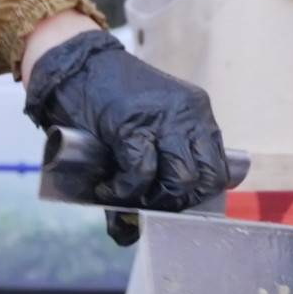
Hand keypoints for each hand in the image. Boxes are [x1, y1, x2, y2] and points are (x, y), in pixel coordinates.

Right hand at [24, 30, 226, 243]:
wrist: (74, 65)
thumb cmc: (107, 102)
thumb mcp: (144, 126)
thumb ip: (153, 164)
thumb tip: (134, 228)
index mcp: (196, 114)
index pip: (219, 168)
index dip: (196, 196)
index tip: (169, 202)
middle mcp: (188, 114)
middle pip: (205, 179)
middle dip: (174, 203)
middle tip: (145, 204)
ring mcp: (163, 118)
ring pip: (179, 180)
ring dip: (151, 202)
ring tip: (124, 198)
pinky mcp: (133, 124)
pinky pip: (141, 173)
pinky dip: (122, 191)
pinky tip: (105, 189)